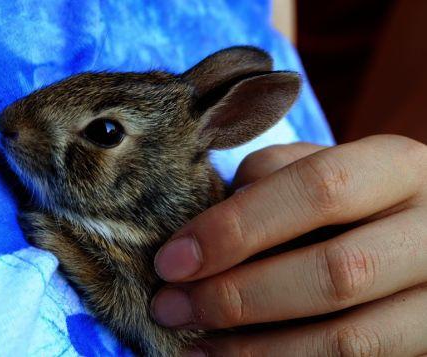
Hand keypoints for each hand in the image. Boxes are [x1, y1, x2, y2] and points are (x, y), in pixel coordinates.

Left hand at [151, 135, 426, 355]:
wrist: (414, 235)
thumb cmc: (352, 196)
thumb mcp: (320, 168)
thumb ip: (272, 178)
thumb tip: (206, 229)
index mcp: (398, 168)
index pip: (318, 189)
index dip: (237, 228)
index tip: (172, 261)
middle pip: (335, 272)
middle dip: (239, 296)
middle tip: (172, 307)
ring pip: (350, 339)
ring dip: (258, 348)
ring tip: (196, 345)